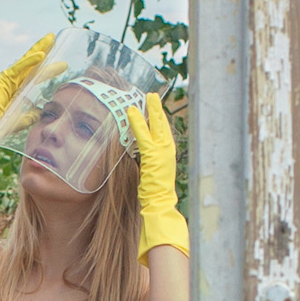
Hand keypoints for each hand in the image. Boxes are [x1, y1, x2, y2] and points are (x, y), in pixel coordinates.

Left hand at [124, 92, 186, 258]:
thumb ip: (148, 165)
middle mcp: (168, 151)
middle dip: (158, 109)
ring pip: (156, 126)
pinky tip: (131, 112)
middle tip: (152, 95)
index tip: (153, 108)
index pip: (163, 133)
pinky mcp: (153, 155)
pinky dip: (137, 122)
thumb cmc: (155, 195)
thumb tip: (142, 162)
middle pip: (163, 125)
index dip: (158, 120)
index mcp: (167, 155)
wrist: (160, 205)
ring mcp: (163, 152)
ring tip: (147, 97)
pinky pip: (143, 135)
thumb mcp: (152, 176)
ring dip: (151, 110)